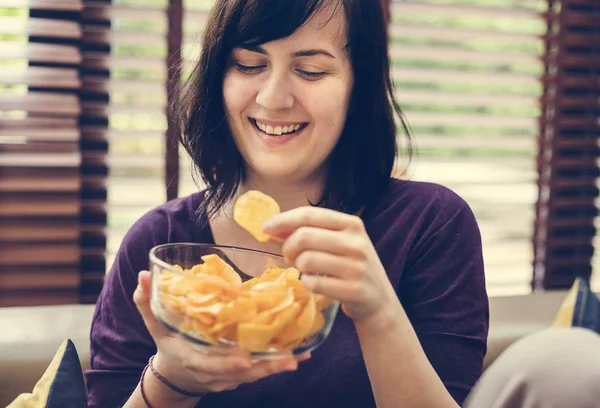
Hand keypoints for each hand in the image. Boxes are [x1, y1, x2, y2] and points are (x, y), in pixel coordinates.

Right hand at [133, 271, 309, 394]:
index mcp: (192, 358)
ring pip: (253, 376)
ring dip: (276, 367)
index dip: (226, 363)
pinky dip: (278, 365)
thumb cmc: (168, 345)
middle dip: (264, 368)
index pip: (209, 364)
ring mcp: (227, 378)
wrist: (176, 376)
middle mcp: (212, 372)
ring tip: (298, 357)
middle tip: (287, 360)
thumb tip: (143, 275)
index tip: (243, 359)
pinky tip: (300, 356)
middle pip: (240, 374)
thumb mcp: (156, 325)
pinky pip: (260, 372)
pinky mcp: (239, 377)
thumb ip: (147, 302)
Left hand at [263, 207, 398, 323]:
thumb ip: (311, 232)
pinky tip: (317, 283)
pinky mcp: (353, 289)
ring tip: (307, 270)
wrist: (379, 300)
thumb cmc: (352, 266)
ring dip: (299, 267)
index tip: (265, 228)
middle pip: (304, 236)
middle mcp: (356, 243)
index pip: (309, 215)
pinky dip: (308, 284)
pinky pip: (314, 283)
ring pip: (306, 260)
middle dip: (288, 247)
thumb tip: (273, 228)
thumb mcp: (340, 243)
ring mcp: (356, 267)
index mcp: (352, 224)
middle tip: (288, 257)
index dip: (283, 220)